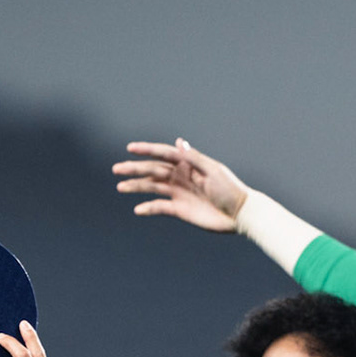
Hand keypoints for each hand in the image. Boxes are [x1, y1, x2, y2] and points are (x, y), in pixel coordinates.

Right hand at [113, 139, 249, 231]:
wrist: (239, 214)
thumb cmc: (229, 189)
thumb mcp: (213, 170)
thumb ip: (193, 158)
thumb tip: (178, 142)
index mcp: (188, 163)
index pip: (163, 154)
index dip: (147, 150)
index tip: (130, 148)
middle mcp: (180, 176)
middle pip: (153, 170)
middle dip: (134, 169)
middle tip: (116, 169)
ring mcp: (178, 193)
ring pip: (152, 187)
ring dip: (136, 187)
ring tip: (120, 187)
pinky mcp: (180, 209)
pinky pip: (160, 207)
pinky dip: (149, 208)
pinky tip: (138, 209)